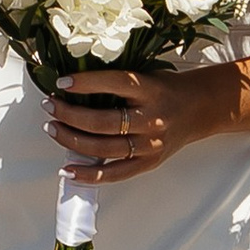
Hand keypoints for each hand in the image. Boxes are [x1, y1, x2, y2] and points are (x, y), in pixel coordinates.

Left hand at [44, 63, 216, 183]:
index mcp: (150, 90)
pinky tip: (68, 170)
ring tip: (52, 129)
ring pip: (103, 148)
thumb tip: (72, 85)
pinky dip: (88, 174)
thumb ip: (115, 82)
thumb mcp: (146, 75)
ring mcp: (150, 145)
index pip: (114, 84)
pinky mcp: (149, 163)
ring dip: (71, 139)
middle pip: (102, 121)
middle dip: (69, 114)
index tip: (61, 83)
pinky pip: (114, 173)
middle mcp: (151, 119)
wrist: (200, 108)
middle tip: (49, 106)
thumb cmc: (167, 89)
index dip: (85, 83)